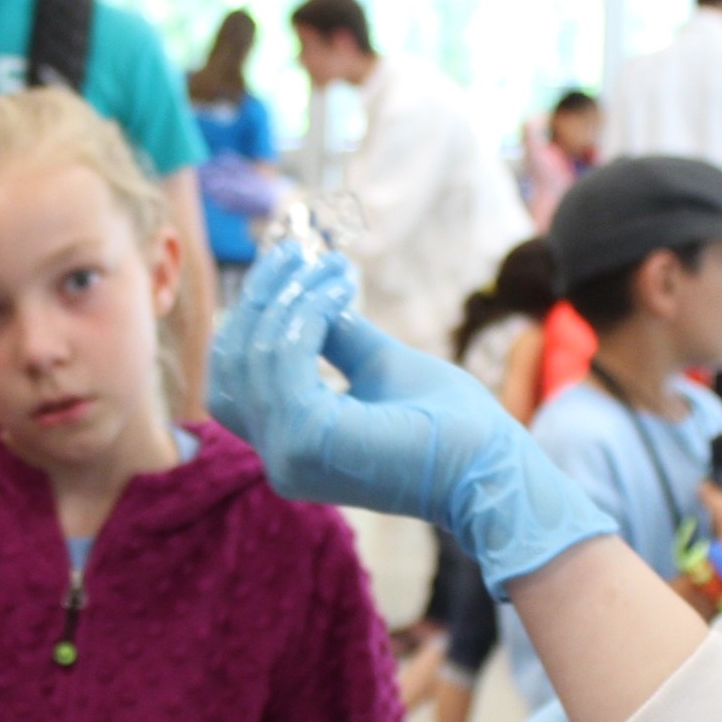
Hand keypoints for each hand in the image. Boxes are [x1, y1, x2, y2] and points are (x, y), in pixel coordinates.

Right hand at [209, 245, 615, 590]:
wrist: (489, 466)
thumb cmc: (448, 424)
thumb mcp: (379, 367)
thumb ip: (335, 338)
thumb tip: (306, 290)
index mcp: (291, 448)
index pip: (234, 378)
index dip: (251, 317)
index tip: (289, 264)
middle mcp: (279, 459)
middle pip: (232, 364)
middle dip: (261, 300)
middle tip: (299, 254)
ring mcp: (288, 455)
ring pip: (254, 355)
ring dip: (290, 300)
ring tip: (331, 271)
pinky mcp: (307, 439)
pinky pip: (283, 358)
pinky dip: (306, 315)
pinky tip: (336, 291)